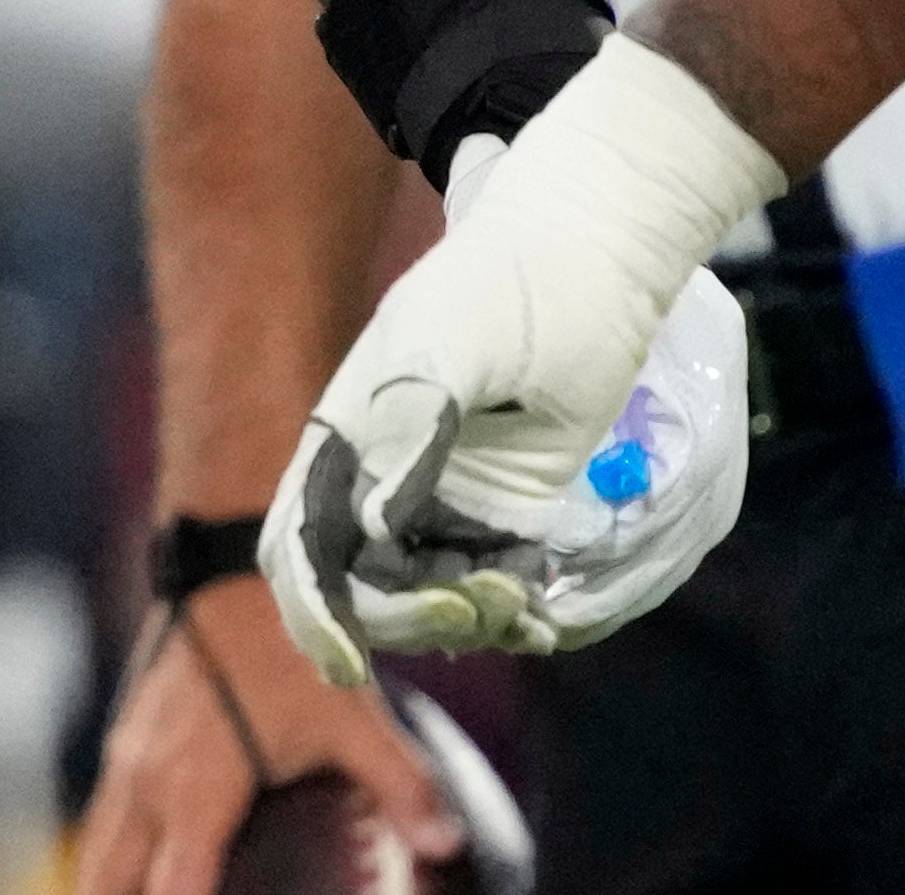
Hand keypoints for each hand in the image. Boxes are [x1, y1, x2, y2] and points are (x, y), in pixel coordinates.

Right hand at [80, 577, 462, 894]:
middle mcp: (147, 783)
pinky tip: (126, 875)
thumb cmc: (287, 644)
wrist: (230, 562)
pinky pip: (103, 819)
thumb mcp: (352, 717)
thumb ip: (402, 785)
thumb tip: (451, 844)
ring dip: (107, 887)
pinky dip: (109, 856)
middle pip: (110, 882)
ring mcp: (129, 760)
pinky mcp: (128, 741)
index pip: (171, 890)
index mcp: (195, 791)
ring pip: (98, 850)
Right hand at [268, 41, 771, 667]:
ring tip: (523, 602)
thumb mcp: (456, 339)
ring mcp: (448, 492)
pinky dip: (507, 611)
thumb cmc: (522, 275)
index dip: (313, 610)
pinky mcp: (510, 506)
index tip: (352, 663)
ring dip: (461, 622)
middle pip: (357, 587)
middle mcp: (386, 471)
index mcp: (350, 429)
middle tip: (478, 606)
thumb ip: (408, 426)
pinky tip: (543, 608)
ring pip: (425, 596)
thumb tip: (373, 526)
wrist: (603, 241)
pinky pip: (490, 582)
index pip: (301, 543)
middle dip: (402, 623)